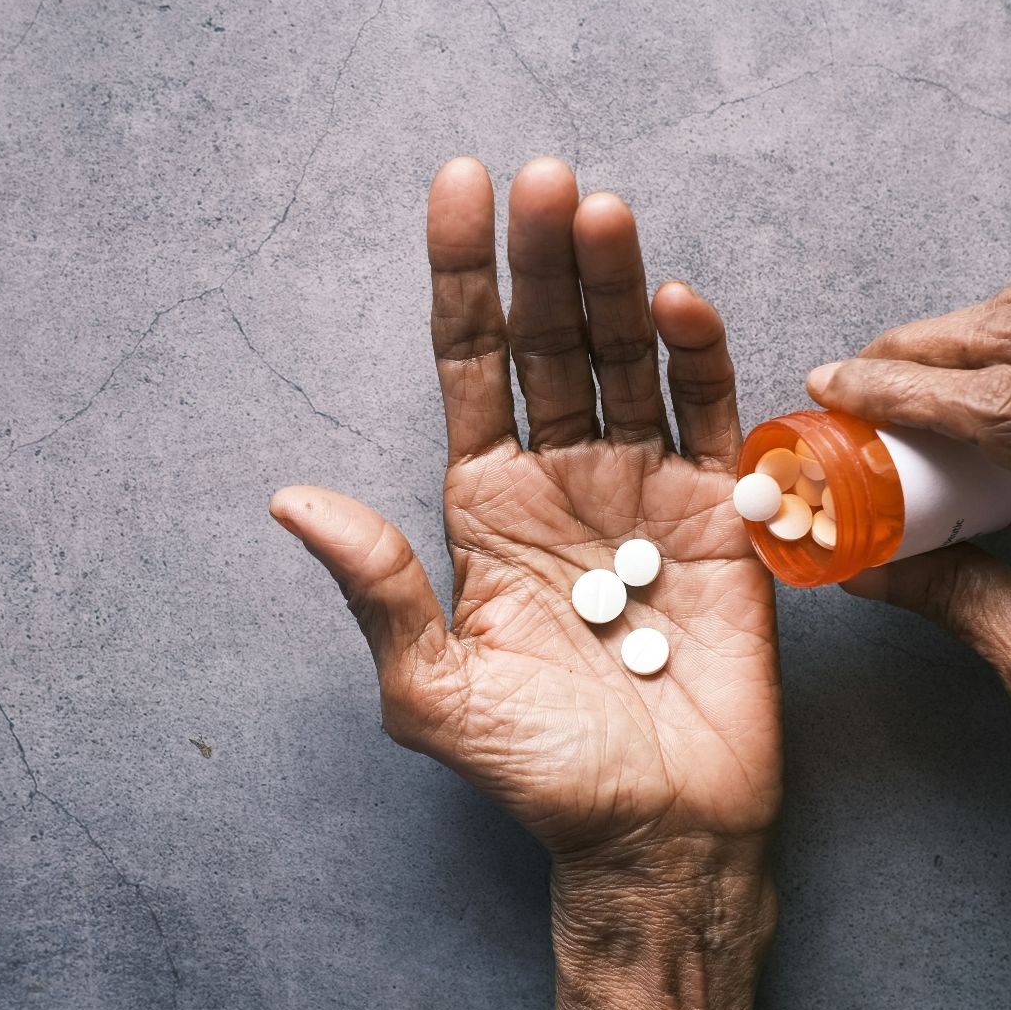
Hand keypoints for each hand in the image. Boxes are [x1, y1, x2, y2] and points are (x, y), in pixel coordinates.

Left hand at [272, 157, 778, 1009]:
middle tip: (544, 178)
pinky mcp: (721, 513)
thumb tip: (288, 499)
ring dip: (615, 284)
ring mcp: (644, 487)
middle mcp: (560, 478)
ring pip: (626, 359)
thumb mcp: (431, 688)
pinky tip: (676, 303)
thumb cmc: (538, 769)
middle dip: (542, 259)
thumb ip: (376, 587)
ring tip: (601, 211)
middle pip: (548, 342)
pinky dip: (699, 356)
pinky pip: (709, 415)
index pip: (469, 364)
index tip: (457, 189)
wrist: (657, 831)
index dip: (462, 277)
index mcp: (483, 504)